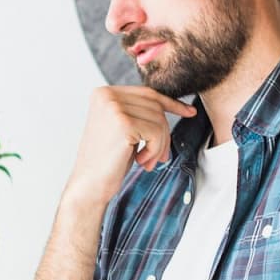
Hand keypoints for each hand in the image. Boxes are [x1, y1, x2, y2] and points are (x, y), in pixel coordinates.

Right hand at [66, 86, 195, 207]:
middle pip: (156, 107)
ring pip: (159, 120)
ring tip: (147, 161)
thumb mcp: (121, 128)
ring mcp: (114, 108)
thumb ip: (137, 111)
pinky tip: (141, 161)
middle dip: (163, 134)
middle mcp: (107, 96)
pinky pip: (156, 132)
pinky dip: (155, 150)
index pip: (147, 93)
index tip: (190, 112)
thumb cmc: (107, 161)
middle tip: (158, 157)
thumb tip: (171, 104)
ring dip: (160, 145)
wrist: (89, 185)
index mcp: (103, 93)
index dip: (171, 104)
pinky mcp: (123, 124)